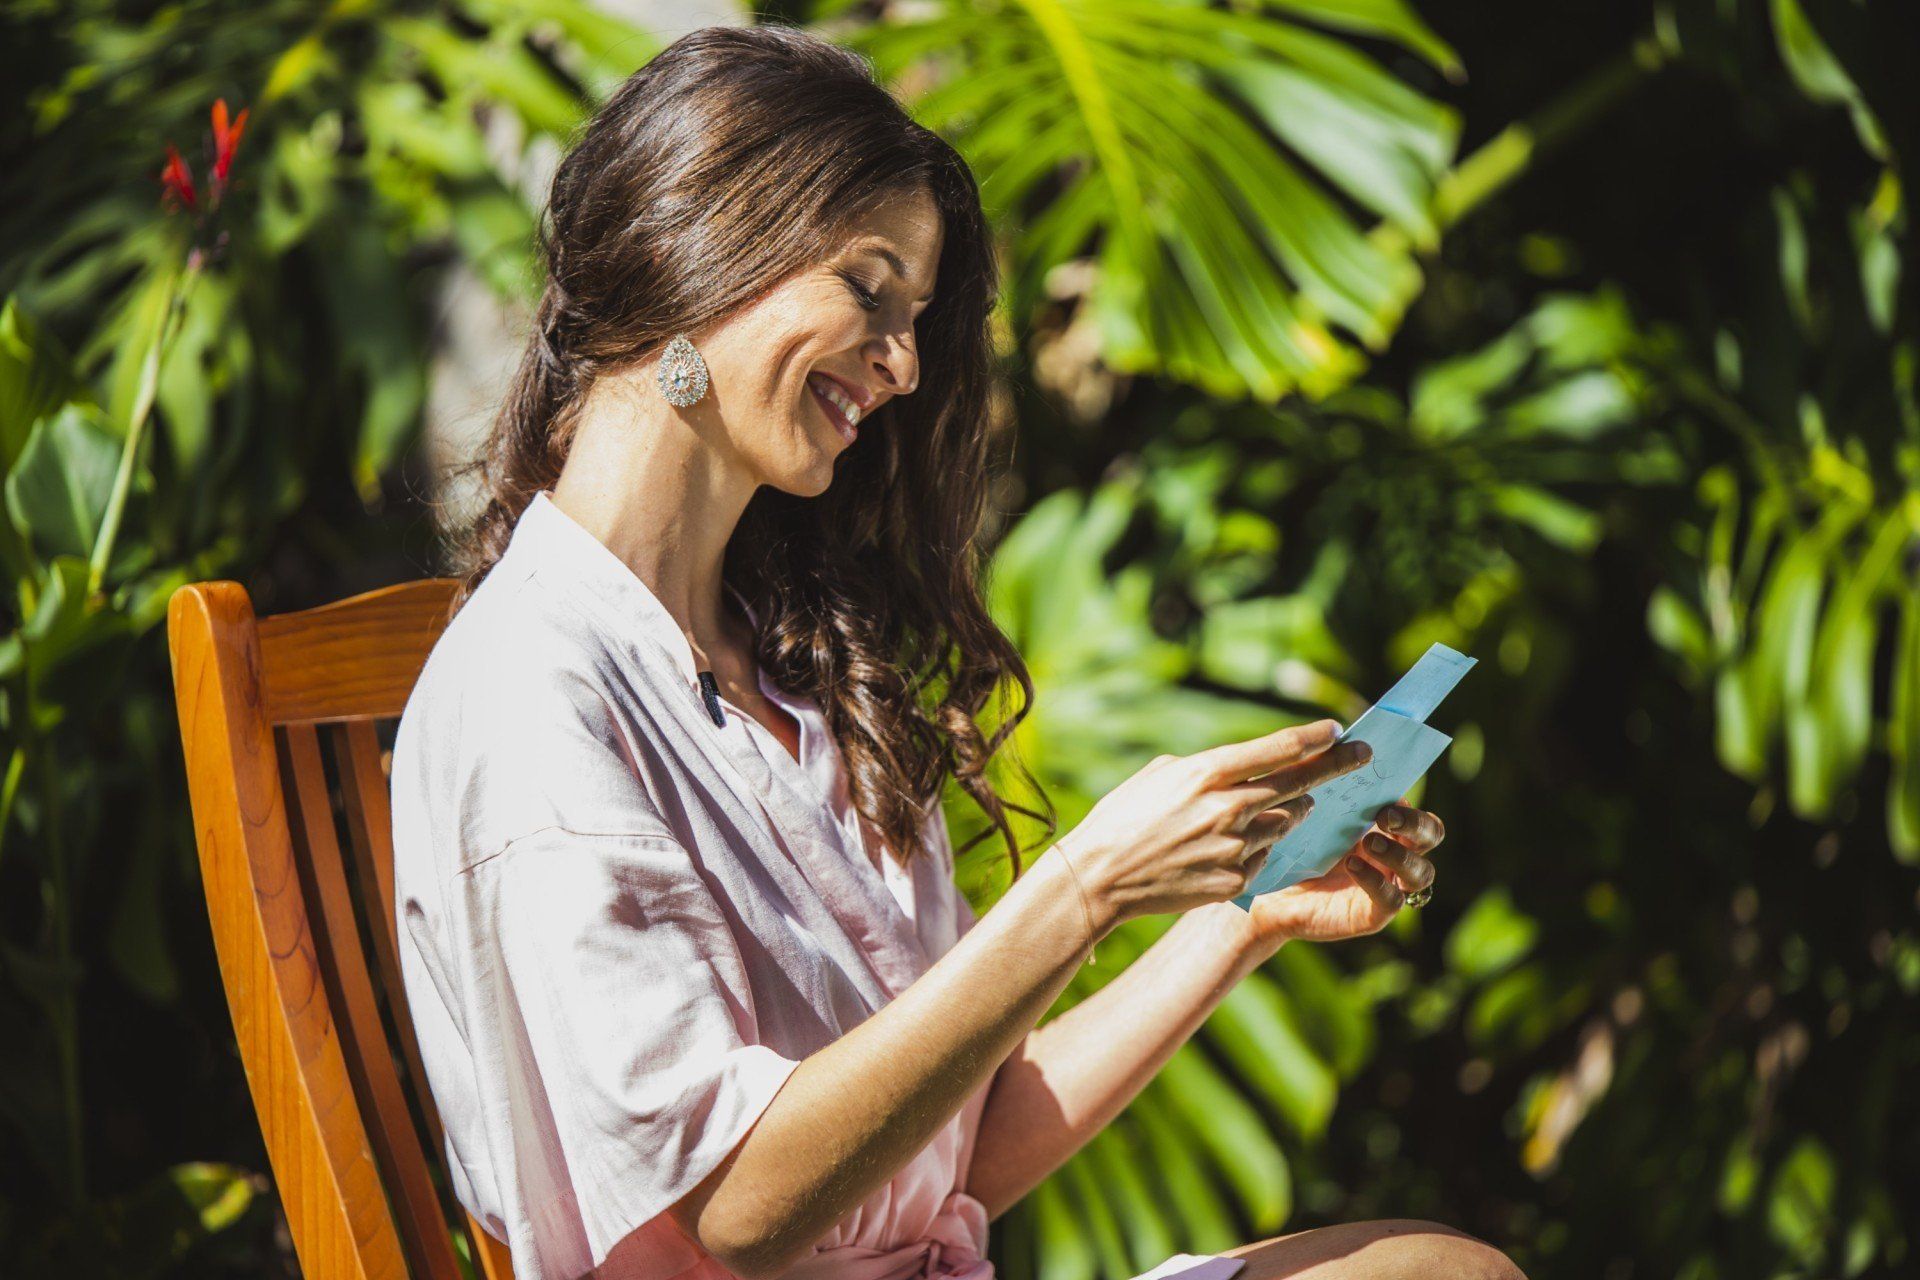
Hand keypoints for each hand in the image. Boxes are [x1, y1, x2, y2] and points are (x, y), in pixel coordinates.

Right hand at [1051, 719, 1372, 934]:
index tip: (1337, 730)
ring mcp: (1235, 847)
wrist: (1099, 878)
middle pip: (1301, 783)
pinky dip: (1257, 849)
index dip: (1313, 737)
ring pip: (1286, 823)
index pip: (1278, 749)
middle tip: (1362, 757)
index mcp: (1208, 773)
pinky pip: (1264, 858)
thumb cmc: (1122, 818)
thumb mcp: (1159, 774)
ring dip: (1287, 813)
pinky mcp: (1235, 880)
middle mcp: (1229, 807)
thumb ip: (1207, 769)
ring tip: (1269, 810)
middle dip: (1336, 767)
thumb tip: (1240, 769)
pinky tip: (1228, 848)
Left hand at [1244, 802, 1444, 949]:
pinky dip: (1376, 881)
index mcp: (1386, 825)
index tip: (1388, 790)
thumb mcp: (1310, 811)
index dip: (1411, 794)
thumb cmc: (1291, 842)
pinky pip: (1392, 900)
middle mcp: (1396, 854)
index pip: (1417, 806)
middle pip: (1432, 835)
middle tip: (1386, 814)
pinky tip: (1352, 865)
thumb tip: (1337, 737)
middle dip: (1416, 823)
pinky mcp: (1373, 914)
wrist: (1267, 890)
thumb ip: (1329, 782)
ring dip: (1399, 854)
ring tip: (1369, 841)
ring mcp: (1389, 885)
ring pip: (1422, 872)